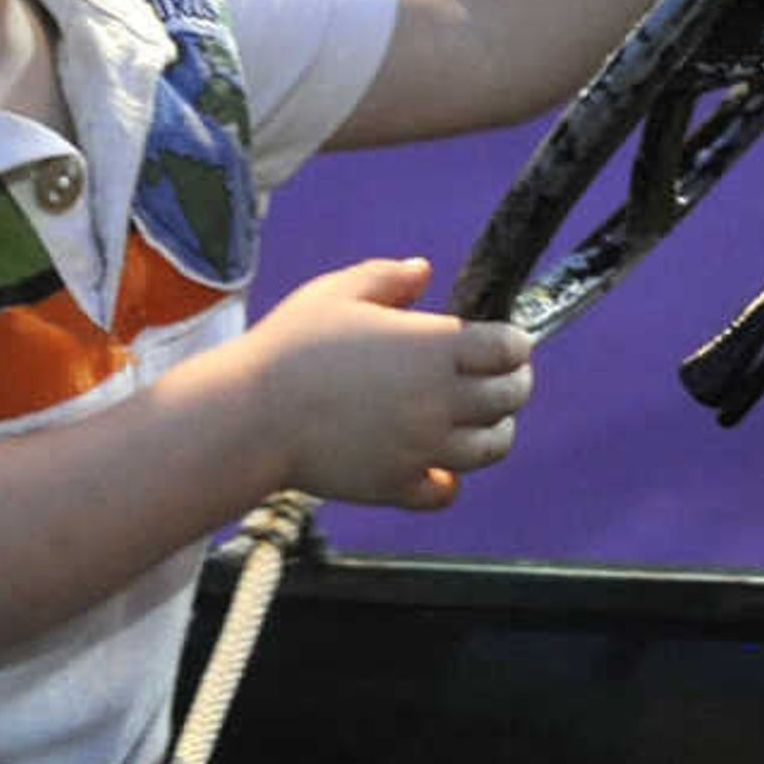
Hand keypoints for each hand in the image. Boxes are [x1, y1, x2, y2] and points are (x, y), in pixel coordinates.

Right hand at [245, 256, 533, 509]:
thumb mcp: (335, 294)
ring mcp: (422, 447)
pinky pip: (446, 492)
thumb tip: (422, 271)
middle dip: (513, 383)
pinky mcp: (398, 484)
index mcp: (433, 347)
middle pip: (512, 396)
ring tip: (476, 420)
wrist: (250, 415)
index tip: (501, 341)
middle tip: (499, 377)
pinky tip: (434, 466)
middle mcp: (439, 400)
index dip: (513, 342)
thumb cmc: (289, 347)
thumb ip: (386, 278)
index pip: (510, 348)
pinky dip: (448, 482)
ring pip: (492, 447)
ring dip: (493, 431)